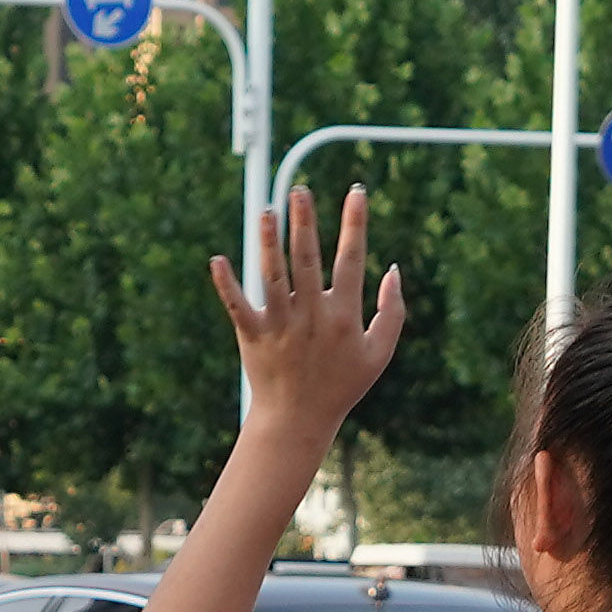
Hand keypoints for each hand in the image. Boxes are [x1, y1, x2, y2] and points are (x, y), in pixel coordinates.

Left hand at [213, 181, 404, 440]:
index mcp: (344, 315)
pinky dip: (227, 284)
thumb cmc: (342, 385)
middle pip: (308, 259)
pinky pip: (238, 306)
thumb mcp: (379, 353)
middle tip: (302, 190)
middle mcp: (311, 315)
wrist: (298, 420)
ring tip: (268, 211)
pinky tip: (217, 260)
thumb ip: (393, 312)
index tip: (357, 192)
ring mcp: (281, 325)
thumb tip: (393, 270)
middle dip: (306, 223)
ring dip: (269, 242)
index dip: (355, 224)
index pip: (352, 259)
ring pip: (273, 276)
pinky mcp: (253, 336)